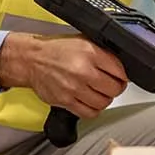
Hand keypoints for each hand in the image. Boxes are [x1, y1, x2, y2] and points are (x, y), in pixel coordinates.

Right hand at [0, 32, 128, 118]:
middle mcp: (83, 70)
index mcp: (90, 53)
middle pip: (114, 89)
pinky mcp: (65, 101)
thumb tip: (121, 65)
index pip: (119, 71)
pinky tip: (91, 102)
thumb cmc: (57, 50)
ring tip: (100, 94)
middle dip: (116, 88)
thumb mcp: (84, 41)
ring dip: (105, 100)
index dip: (122, 76)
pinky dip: (93, 110)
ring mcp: (74, 88)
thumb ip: (103, 53)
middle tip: (111, 86)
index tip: (120, 77)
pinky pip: (89, 113)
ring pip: (103, 102)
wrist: (32, 60)